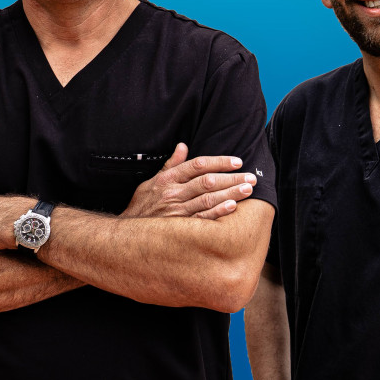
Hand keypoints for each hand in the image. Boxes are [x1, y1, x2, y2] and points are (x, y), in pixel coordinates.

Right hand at [121, 143, 256, 219]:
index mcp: (168, 179)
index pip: (197, 165)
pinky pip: (202, 219)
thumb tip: (183, 146)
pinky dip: (218, 212)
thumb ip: (170, 165)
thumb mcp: (152, 181)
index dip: (219, 162)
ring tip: (248, 189)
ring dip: (230, 193)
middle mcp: (173, 193)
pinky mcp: (180, 228)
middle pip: (207, 181)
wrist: (128, 234)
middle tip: (251, 177)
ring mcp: (177, 211)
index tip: (237, 162)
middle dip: (231, 178)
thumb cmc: (142, 206)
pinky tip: (232, 207)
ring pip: (208, 199)